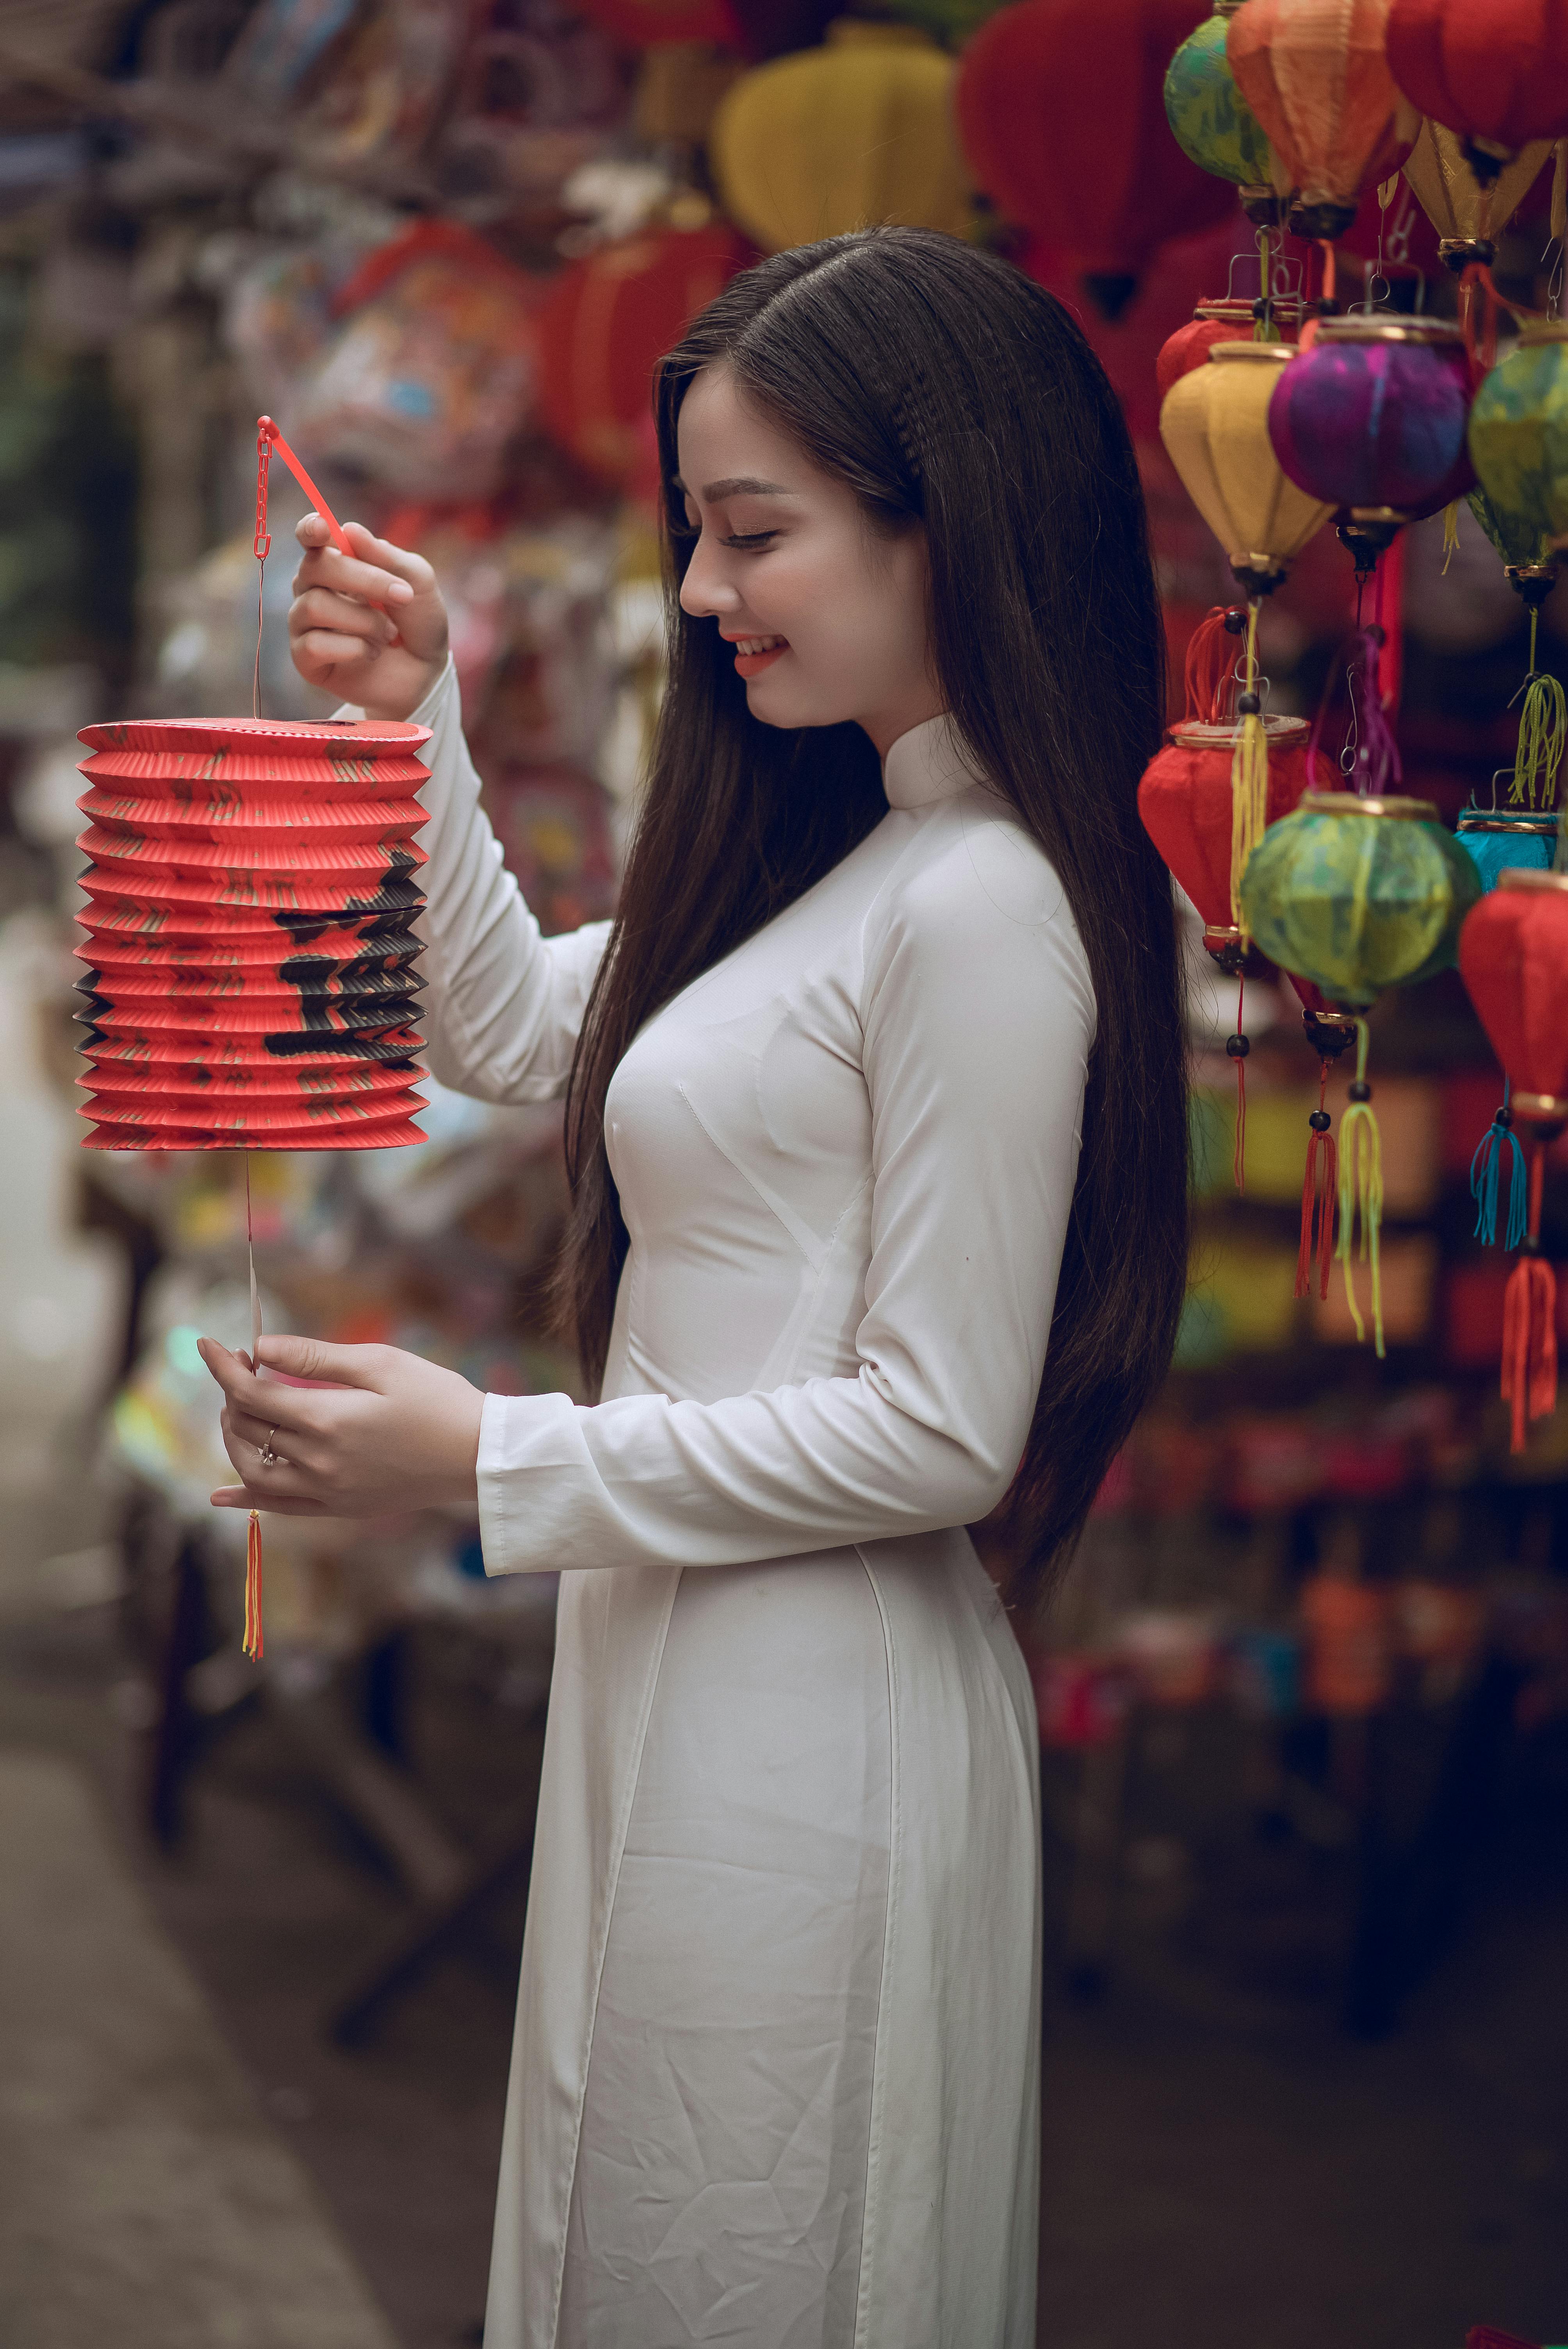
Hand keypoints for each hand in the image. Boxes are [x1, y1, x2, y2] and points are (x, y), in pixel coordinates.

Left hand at [200, 1334, 483, 1518]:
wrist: (478, 1454)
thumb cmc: (436, 1399)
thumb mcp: (380, 1363)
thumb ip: (315, 1358)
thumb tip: (261, 1348)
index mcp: (327, 1421)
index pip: (252, 1393)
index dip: (223, 1366)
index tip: (206, 1343)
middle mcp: (318, 1462)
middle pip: (248, 1429)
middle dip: (233, 1393)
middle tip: (243, 1367)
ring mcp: (327, 1491)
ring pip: (253, 1471)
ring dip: (233, 1439)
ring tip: (238, 1412)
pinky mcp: (340, 1507)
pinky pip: (279, 1509)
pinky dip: (246, 1499)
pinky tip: (221, 1494)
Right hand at [288, 515, 449, 719]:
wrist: (425, 673)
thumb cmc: (417, 622)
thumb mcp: (417, 583)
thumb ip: (387, 557)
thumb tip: (349, 529)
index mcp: (335, 562)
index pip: (309, 536)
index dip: (310, 529)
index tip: (323, 528)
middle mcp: (312, 588)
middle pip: (315, 567)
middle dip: (364, 579)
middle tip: (403, 595)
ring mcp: (305, 624)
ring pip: (315, 606)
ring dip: (365, 620)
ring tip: (388, 634)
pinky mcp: (304, 659)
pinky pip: (314, 644)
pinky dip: (354, 648)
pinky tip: (371, 653)